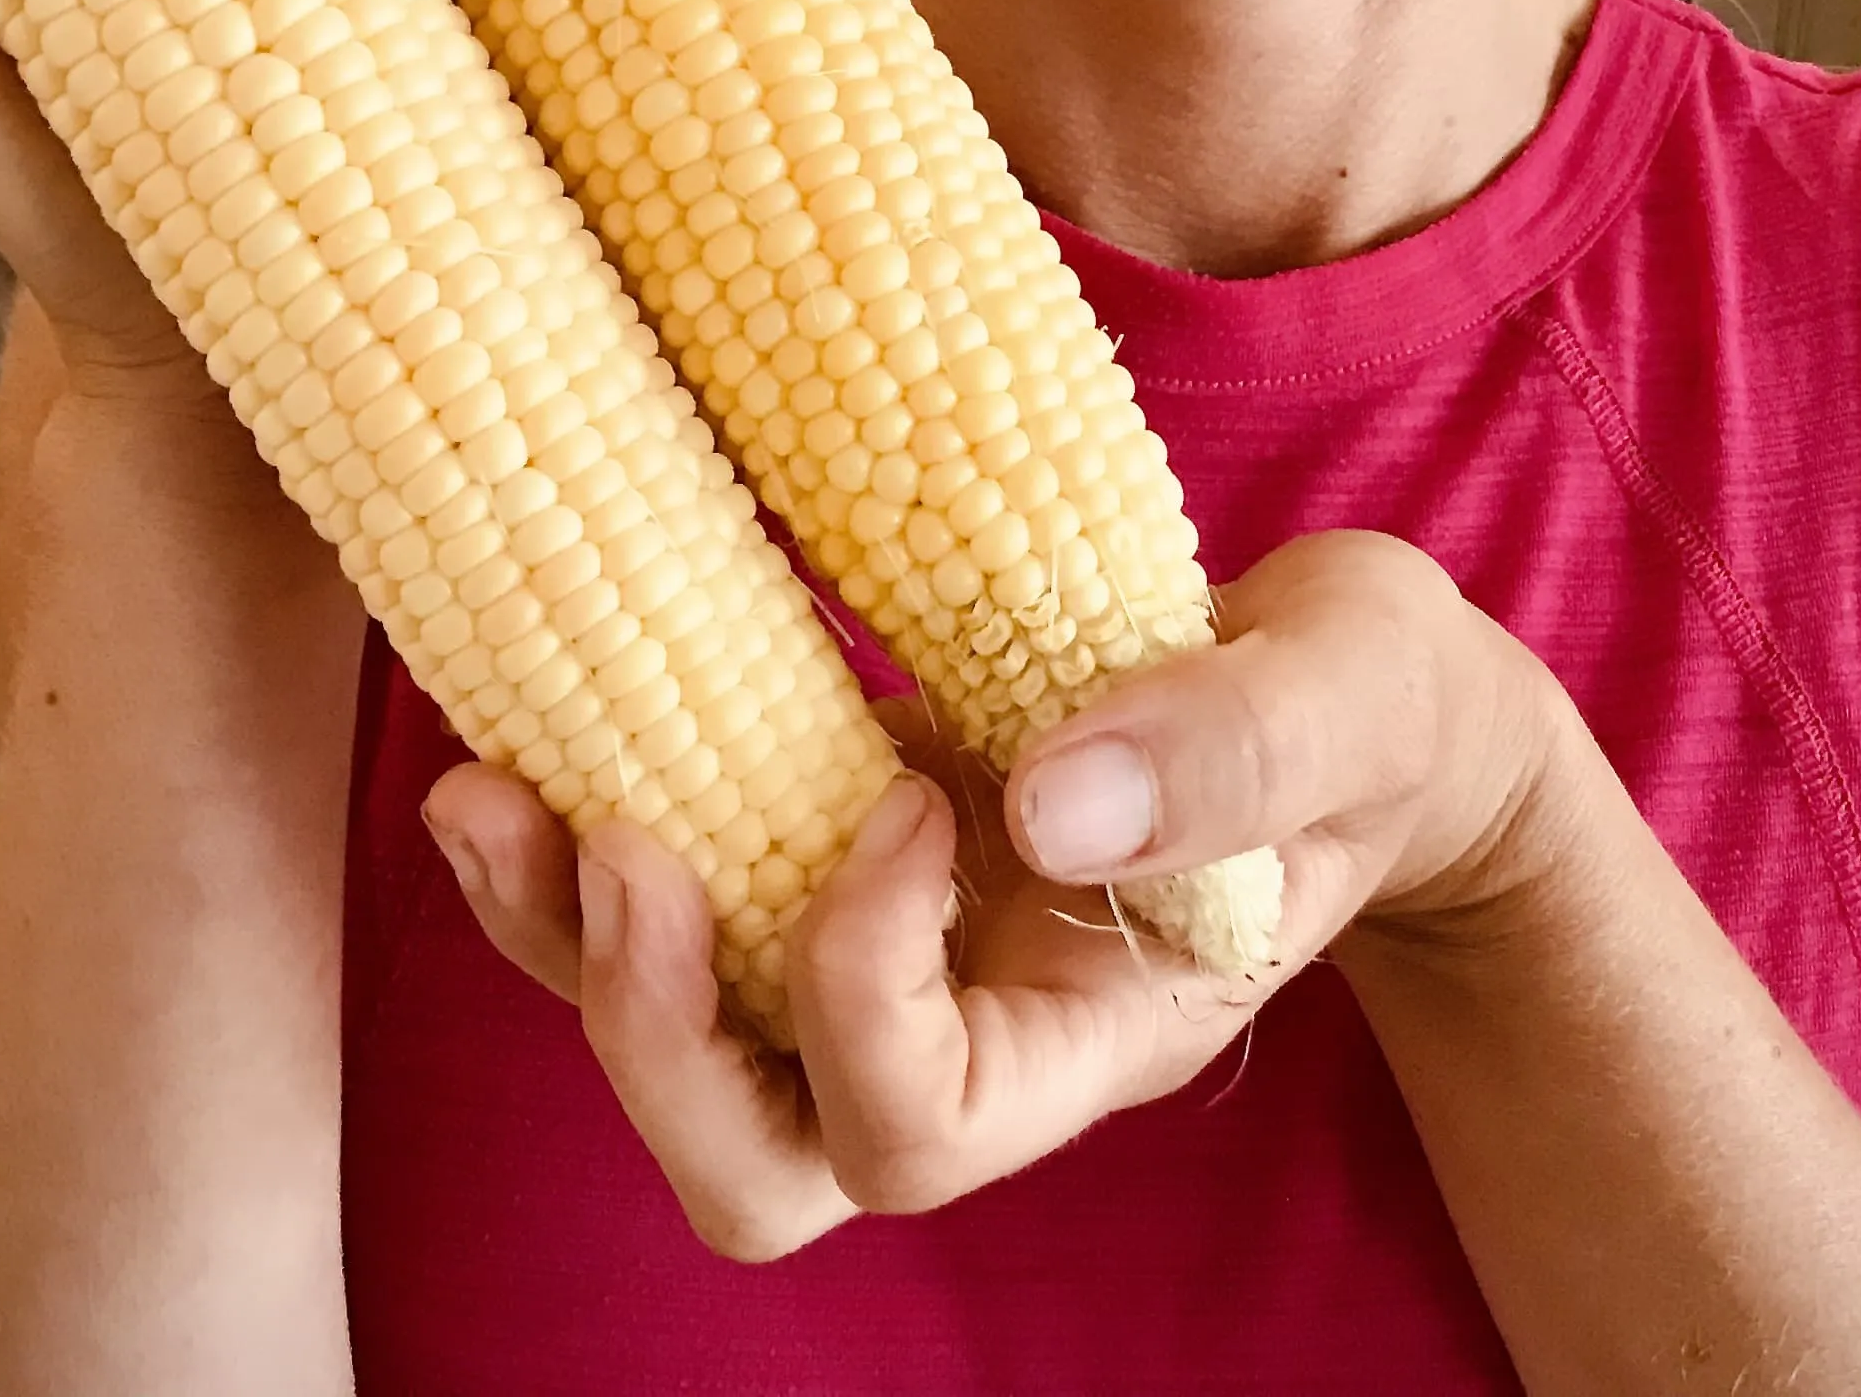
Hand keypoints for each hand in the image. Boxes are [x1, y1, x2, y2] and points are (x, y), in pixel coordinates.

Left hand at [422, 529, 1584, 1258]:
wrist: (1344, 697)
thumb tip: (1045, 804)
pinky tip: (516, 738)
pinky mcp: (823, 857)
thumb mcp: (1359, 694)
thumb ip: (1237, 749)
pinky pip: (664, 915)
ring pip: (672, 1053)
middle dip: (647, 1034)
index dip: (860, 983)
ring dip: (562, 944)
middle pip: (759, 1165)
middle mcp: (966, 1037)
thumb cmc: (1373, 708)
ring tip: (486, 796)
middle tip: (615, 844)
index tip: (906, 788)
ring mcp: (883, 960)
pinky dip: (571, 851)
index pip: (921, 1121)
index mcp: (1094, 1040)